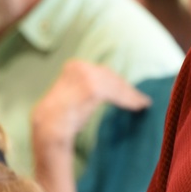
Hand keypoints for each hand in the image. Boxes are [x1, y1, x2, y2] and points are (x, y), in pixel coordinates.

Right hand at [32, 60, 150, 146]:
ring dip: (131, 95)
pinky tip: (139, 105)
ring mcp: (86, 76)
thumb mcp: (72, 92)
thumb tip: (110, 86)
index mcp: (75, 65)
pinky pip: (118, 93)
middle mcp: (80, 67)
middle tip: (140, 99)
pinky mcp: (94, 88)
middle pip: (111, 77)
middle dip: (126, 89)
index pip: (103, 73)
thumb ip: (86, 85)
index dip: (119, 83)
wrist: (49, 126)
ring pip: (116, 85)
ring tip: (142, 104)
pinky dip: (130, 99)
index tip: (130, 91)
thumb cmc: (60, 114)